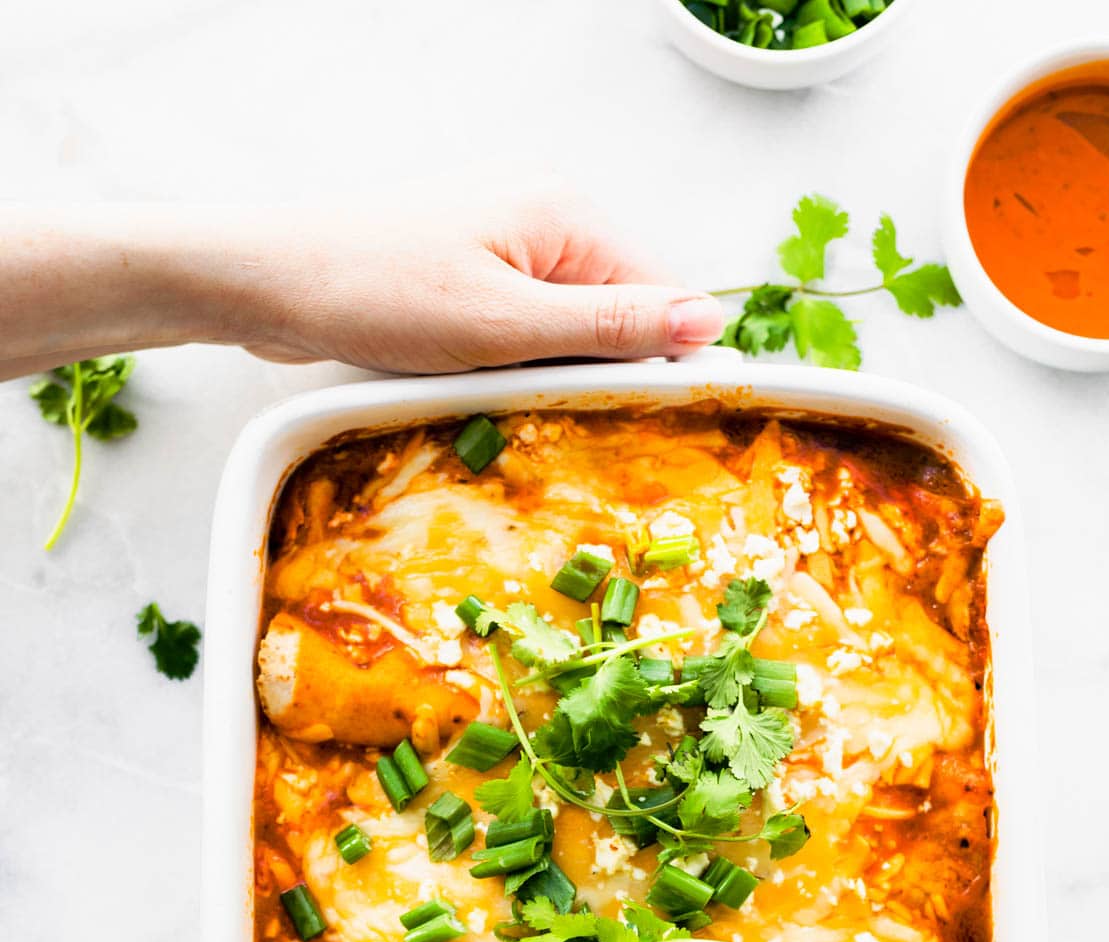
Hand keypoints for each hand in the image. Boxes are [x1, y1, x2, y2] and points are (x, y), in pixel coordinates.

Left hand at [0, 199, 725, 381]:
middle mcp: (541, 219)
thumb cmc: (377, 293)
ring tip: (492, 391)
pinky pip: (516, 333)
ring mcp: (499, 246)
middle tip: (548, 413)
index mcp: (565, 214)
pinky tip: (468, 382)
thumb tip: (708, 321)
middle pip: (614, 316)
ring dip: (542, 376)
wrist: (267, 282)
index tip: (647, 426)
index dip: (660, 365)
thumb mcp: (506, 325)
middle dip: (591, 372)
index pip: (660, 294)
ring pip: (562, 333)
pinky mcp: (464, 276)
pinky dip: (505, 367)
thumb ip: (611, 326)